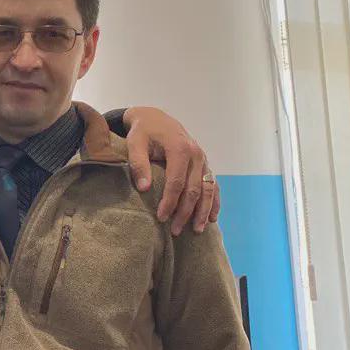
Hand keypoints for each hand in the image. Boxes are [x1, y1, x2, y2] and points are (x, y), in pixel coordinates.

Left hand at [122, 106, 220, 234]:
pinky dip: (215, 201)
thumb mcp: (135, 143)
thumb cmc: (143, 132)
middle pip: (194, 189)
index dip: (170, 202)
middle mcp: (196, 154)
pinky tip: (212, 218)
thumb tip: (144, 188)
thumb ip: (138, 164)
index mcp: (180, 148)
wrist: (155, 118)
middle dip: (185, 212)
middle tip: (175, 231)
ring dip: (203, 211)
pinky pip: (214, 185)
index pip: (176, 182)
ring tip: (197, 230)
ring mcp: (203, 160)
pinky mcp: (204, 164)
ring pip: (208, 189)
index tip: (161, 218)